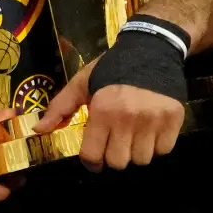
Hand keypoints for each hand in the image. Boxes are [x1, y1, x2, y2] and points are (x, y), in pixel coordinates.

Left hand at [33, 58, 183, 171]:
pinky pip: (164, 151)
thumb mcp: (82, 83)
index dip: (91, 161)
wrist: (151, 50)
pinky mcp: (174, 121)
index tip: (93, 158)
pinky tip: (149, 130)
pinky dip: (156, 146)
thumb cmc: (111, 68)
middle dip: (114, 156)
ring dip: (136, 152)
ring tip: (132, 133)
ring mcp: (154, 121)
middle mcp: (129, 119)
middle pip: (119, 162)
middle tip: (114, 141)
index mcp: (103, 110)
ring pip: (142, 160)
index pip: (94, 155)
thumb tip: (37, 129)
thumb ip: (60, 107)